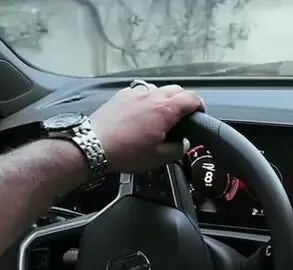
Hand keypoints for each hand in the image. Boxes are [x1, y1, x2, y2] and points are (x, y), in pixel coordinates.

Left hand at [90, 82, 204, 172]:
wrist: (92, 146)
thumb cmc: (125, 152)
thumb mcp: (158, 158)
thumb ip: (177, 149)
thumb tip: (183, 144)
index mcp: (165, 109)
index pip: (192, 98)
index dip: (200, 106)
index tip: (200, 114)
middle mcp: (151, 95)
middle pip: (177, 89)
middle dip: (183, 101)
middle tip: (183, 117)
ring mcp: (135, 92)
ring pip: (158, 89)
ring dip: (164, 99)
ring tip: (161, 115)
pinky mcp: (121, 95)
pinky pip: (141, 91)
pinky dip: (147, 99)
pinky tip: (142, 113)